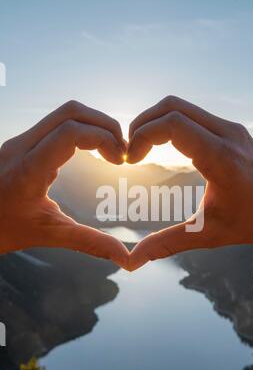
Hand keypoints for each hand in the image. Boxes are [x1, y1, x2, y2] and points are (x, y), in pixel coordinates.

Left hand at [0, 100, 128, 267]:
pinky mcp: (22, 143)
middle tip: (122, 150)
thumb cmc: (3, 230)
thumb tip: (123, 257)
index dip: (103, 138)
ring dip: (93, 124)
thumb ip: (89, 242)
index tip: (119, 160)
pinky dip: (81, 129)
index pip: (70, 132)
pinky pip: (56, 123)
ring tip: (111, 148)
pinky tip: (93, 150)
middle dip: (105, 125)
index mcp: (28, 170)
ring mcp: (19, 142)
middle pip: (70, 112)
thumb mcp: (48, 235)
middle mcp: (21, 147)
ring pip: (63, 113)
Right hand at [127, 95, 252, 269]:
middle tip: (129, 150)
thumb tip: (132, 261)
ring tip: (141, 147)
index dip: (142, 136)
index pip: (172, 125)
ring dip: (155, 121)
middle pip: (172, 106)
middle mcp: (228, 135)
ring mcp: (231, 128)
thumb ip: (167, 244)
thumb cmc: (250, 224)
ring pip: (182, 106)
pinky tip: (161, 145)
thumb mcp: (206, 235)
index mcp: (222, 159)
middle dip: (142, 124)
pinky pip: (194, 114)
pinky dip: (171, 123)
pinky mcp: (232, 129)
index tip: (131, 160)